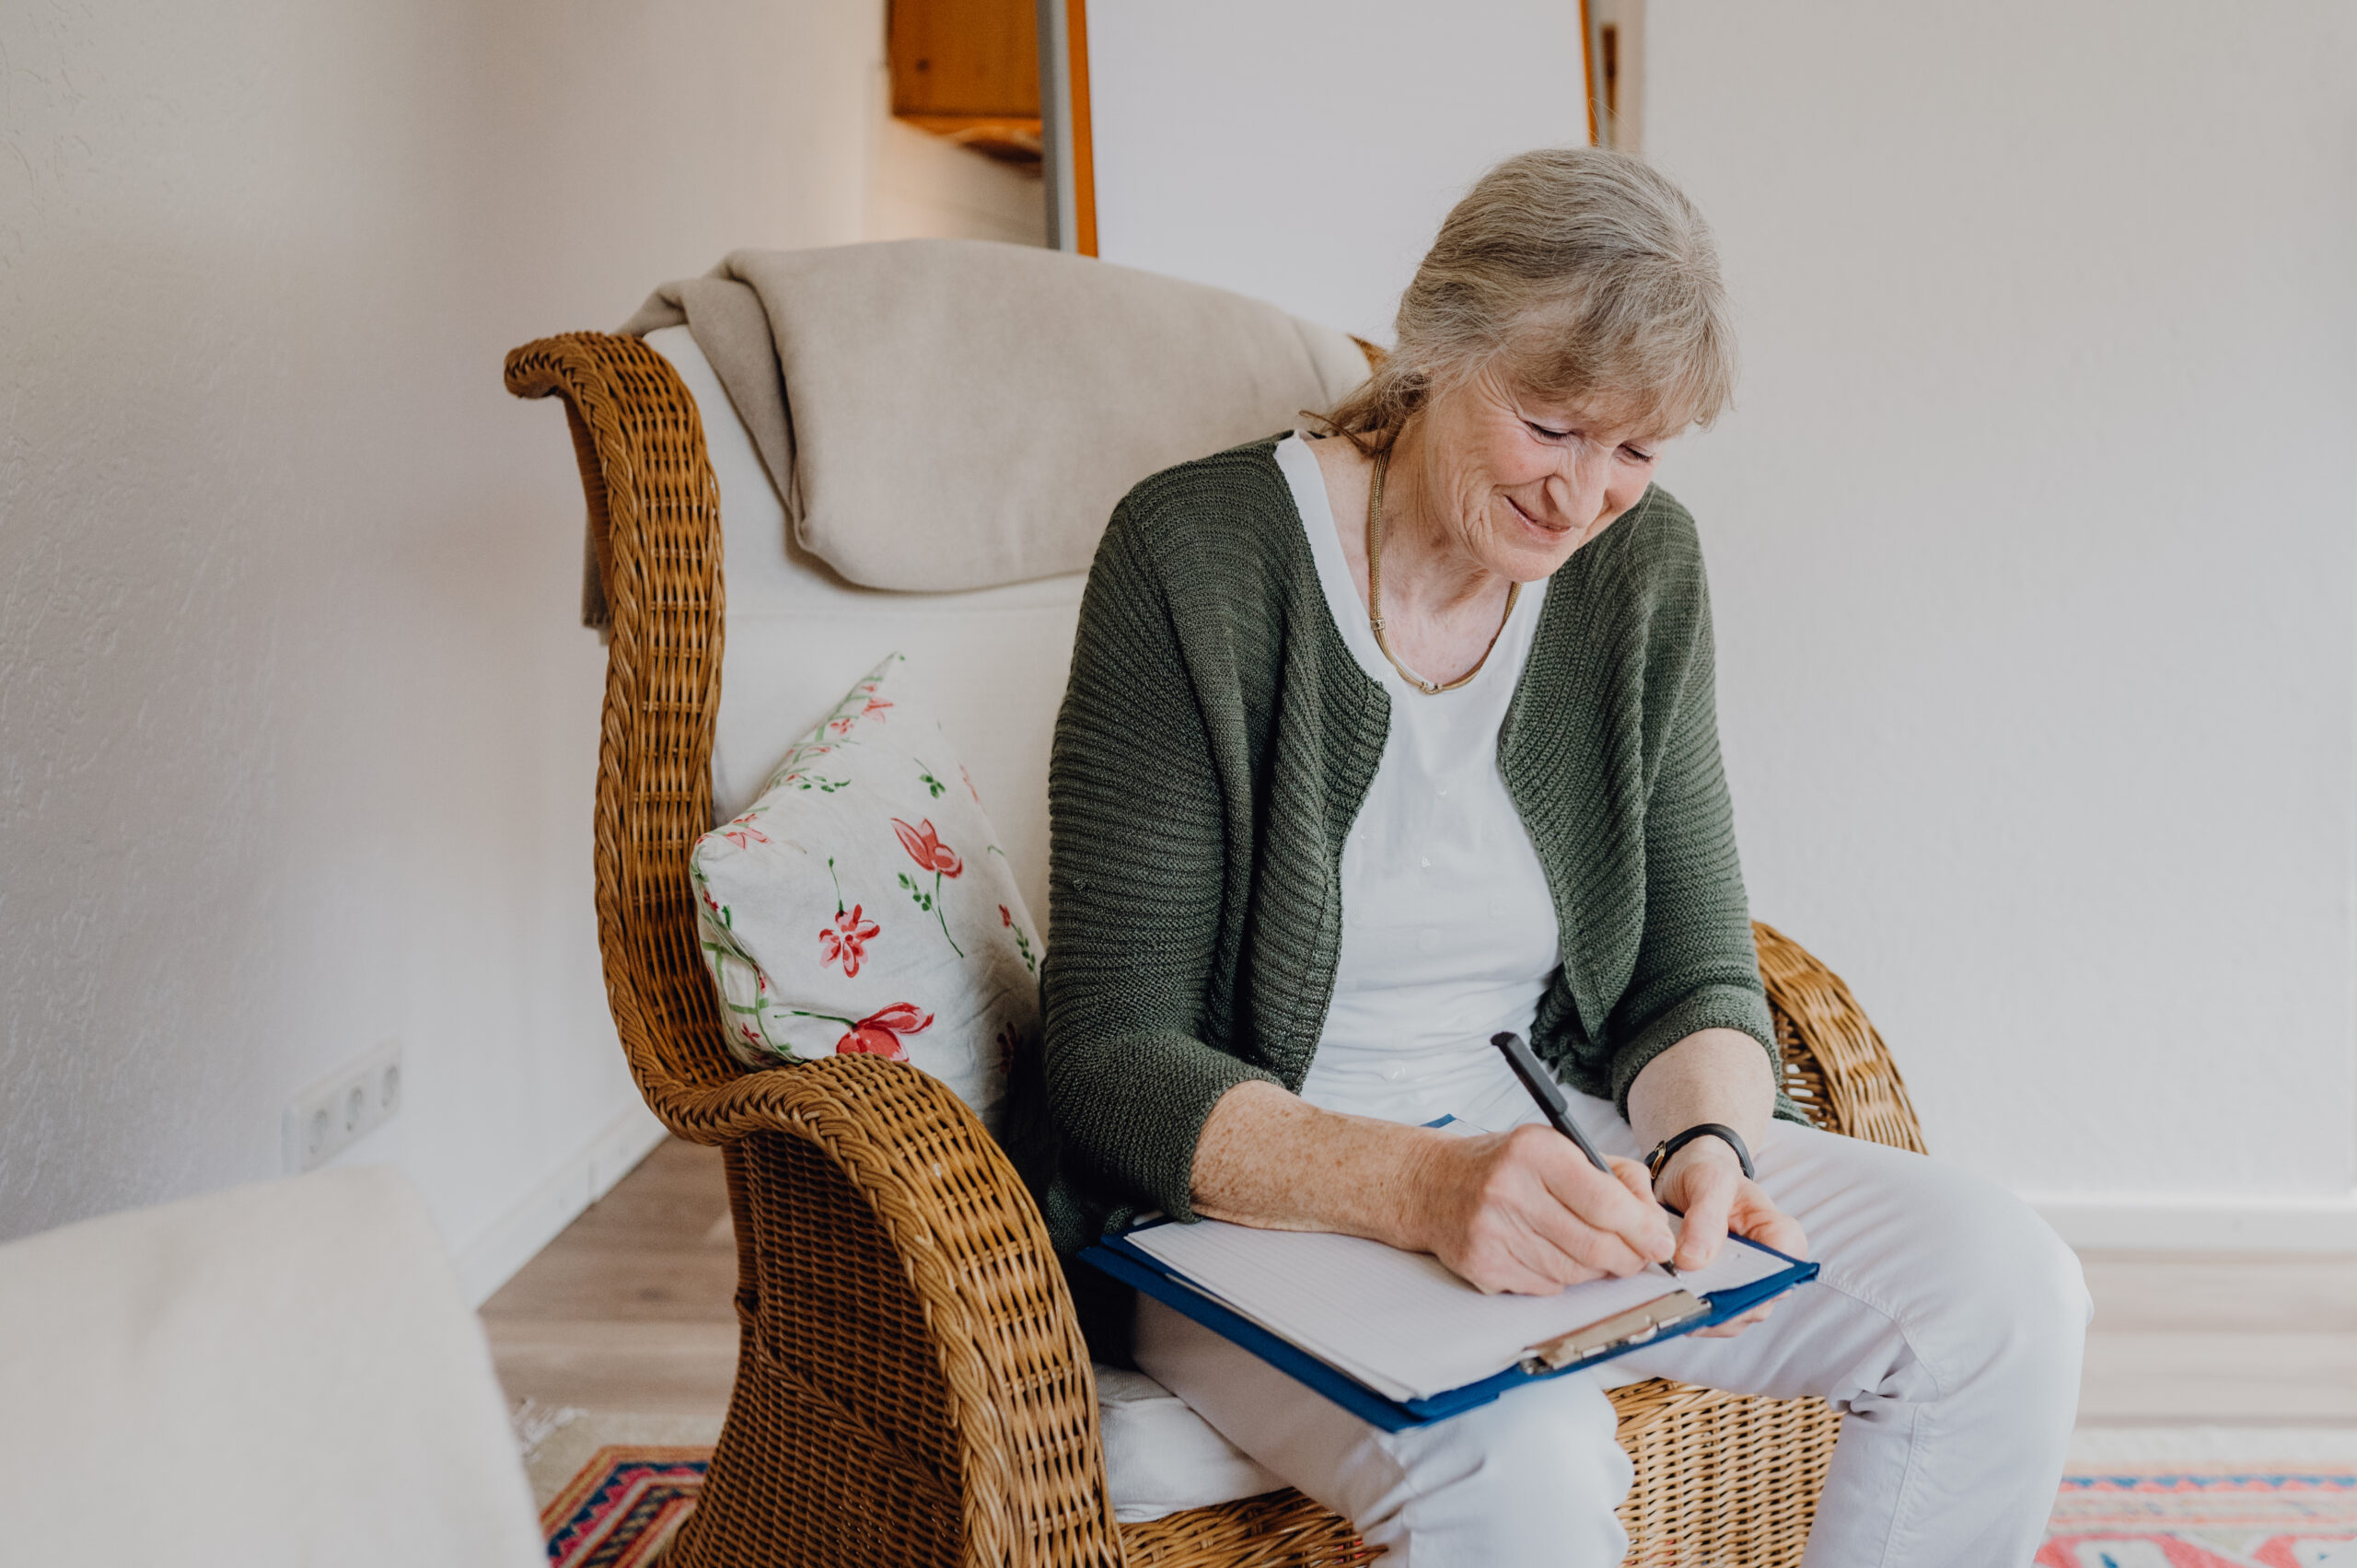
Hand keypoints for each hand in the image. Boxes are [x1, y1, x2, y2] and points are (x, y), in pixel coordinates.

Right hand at [1411, 1125, 1675, 1294]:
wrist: (1433, 1184)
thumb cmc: (1507, 1165)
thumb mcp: (1562, 1148)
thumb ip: (1617, 1178)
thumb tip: (1656, 1227)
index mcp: (1535, 1150)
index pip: (1605, 1203)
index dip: (1642, 1231)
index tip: (1661, 1244)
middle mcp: (1508, 1189)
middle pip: (1594, 1247)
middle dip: (1627, 1259)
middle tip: (1636, 1257)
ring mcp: (1491, 1231)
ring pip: (1573, 1274)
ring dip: (1593, 1270)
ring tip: (1585, 1250)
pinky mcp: (1481, 1265)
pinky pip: (1545, 1288)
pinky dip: (1559, 1279)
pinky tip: (1547, 1254)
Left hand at [1650, 1137, 1808, 1337]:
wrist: (1687, 1180)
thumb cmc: (1708, 1176)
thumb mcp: (1709, 1181)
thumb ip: (1707, 1217)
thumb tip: (1694, 1261)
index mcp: (1778, 1235)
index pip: (1786, 1266)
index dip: (1760, 1280)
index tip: (1724, 1282)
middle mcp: (1768, 1269)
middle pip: (1757, 1302)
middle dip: (1723, 1305)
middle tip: (1687, 1300)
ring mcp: (1744, 1287)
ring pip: (1732, 1318)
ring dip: (1702, 1316)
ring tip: (1670, 1306)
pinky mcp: (1719, 1297)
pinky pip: (1709, 1318)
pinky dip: (1688, 1315)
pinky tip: (1666, 1307)